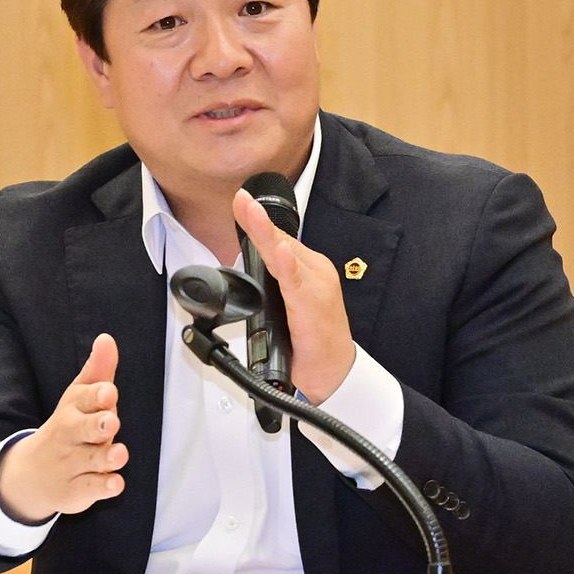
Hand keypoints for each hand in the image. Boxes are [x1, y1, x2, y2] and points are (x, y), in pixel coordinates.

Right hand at [0, 334, 126, 522]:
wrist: (31, 474)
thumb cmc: (69, 429)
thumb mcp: (79, 398)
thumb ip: (98, 371)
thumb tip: (107, 339)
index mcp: (73, 410)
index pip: (84, 399)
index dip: (96, 396)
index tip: (109, 391)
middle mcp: (71, 436)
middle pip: (83, 429)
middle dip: (97, 425)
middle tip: (111, 421)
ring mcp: (73, 464)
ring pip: (91, 460)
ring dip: (106, 457)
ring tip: (120, 453)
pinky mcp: (77, 490)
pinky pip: (91, 489)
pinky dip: (103, 487)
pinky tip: (115, 484)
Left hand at [234, 191, 356, 401]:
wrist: (333, 374)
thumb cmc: (310, 343)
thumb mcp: (286, 307)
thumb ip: (273, 287)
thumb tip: (246, 276)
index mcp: (308, 271)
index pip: (279, 240)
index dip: (258, 221)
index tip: (241, 202)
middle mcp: (315, 273)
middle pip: (281, 241)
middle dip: (258, 219)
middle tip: (240, 198)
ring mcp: (316, 288)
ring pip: (286, 255)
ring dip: (267, 232)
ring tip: (251, 212)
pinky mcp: (314, 306)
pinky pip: (297, 282)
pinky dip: (287, 264)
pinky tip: (278, 250)